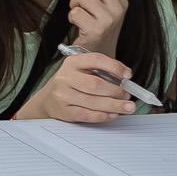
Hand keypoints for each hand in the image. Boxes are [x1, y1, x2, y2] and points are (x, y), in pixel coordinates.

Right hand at [20, 49, 138, 123]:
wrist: (48, 98)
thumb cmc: (72, 83)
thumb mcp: (83, 70)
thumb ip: (102, 71)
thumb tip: (125, 78)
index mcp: (73, 63)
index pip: (95, 60)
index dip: (114, 67)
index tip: (127, 75)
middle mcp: (65, 77)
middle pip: (95, 84)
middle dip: (116, 91)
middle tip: (127, 95)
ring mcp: (63, 95)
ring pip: (92, 102)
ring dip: (114, 105)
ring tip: (127, 107)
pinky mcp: (64, 111)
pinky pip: (87, 115)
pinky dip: (102, 116)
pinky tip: (112, 114)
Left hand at [67, 0, 130, 52]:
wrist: (100, 56)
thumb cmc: (97, 26)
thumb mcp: (105, 6)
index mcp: (123, 0)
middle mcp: (119, 8)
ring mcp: (108, 19)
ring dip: (75, 2)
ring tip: (80, 12)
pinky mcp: (95, 30)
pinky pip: (75, 11)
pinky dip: (71, 16)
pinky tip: (78, 24)